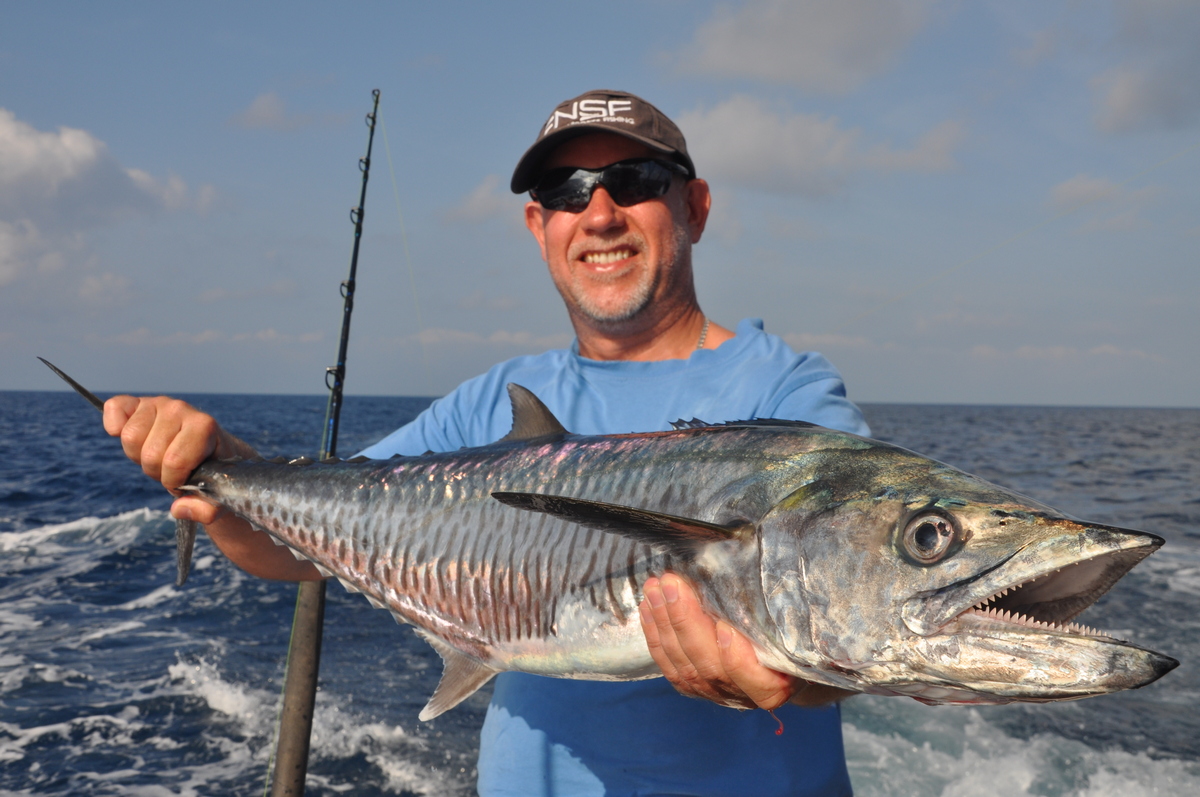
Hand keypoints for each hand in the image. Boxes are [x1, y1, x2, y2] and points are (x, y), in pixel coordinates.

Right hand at [103, 395, 252, 525]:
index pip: (174, 462)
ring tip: (159, 455)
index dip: (174, 481)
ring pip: (129, 438)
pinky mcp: (139, 403)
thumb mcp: (219, 495)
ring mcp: (159, 403)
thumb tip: (180, 508)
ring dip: (139, 456)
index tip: (186, 480)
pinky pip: (115, 408)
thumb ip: (208, 509)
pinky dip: (115, 425)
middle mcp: (181, 409)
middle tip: (173, 468)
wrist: (216, 450)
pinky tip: (133, 436)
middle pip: (149, 454)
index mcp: (204, 427)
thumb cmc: (216, 472)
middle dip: (158, 472)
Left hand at [639, 573, 794, 709]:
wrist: (785, 661)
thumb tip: (759, 572)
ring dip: (664, 624)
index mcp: (778, 685)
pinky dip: (655, 635)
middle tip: (672, 584)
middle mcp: (745, 695)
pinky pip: (669, 665)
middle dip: (685, 623)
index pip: (759, 683)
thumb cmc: (792, 635)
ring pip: (684, 666)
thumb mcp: (795, 625)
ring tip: (654, 588)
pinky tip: (647, 607)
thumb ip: (783, 612)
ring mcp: (717, 694)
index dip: (738, 661)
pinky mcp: (694, 687)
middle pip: (711, 668)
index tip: (725, 628)